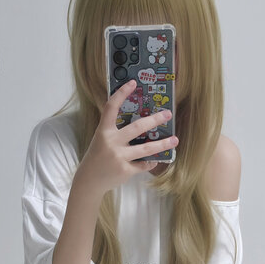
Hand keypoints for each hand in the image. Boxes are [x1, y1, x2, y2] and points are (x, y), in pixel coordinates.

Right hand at [75, 80, 176, 197]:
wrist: (90, 180)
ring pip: (146, 149)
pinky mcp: (125, 170)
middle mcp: (111, 142)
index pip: (111, 107)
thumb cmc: (98, 156)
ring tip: (174, 140)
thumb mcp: (102, 139)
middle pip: (137, 127)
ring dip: (163, 144)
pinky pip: (144, 164)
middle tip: (168, 114)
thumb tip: (140, 121)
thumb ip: (115, 130)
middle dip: (154, 120)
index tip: (133, 82)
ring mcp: (119, 157)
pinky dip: (150, 162)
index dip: (121, 93)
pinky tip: (153, 159)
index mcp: (103, 131)